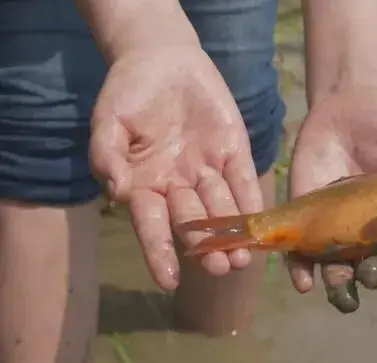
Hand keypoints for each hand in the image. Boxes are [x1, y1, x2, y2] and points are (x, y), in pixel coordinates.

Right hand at [89, 46, 262, 289]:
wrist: (161, 59)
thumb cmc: (127, 94)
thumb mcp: (107, 122)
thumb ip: (107, 157)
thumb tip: (116, 194)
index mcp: (145, 186)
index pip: (152, 226)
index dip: (159, 252)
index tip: (168, 279)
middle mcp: (179, 186)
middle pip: (193, 221)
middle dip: (206, 246)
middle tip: (220, 267)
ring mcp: (208, 170)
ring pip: (222, 206)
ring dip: (233, 232)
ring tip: (242, 258)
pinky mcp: (233, 151)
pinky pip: (243, 179)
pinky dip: (251, 200)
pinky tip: (260, 223)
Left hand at [287, 87, 376, 312]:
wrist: (348, 101)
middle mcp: (372, 233)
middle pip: (376, 270)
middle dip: (376, 276)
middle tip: (371, 268)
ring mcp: (337, 229)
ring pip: (340, 270)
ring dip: (339, 284)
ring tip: (338, 282)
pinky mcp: (308, 218)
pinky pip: (302, 252)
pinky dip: (301, 270)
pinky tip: (302, 281)